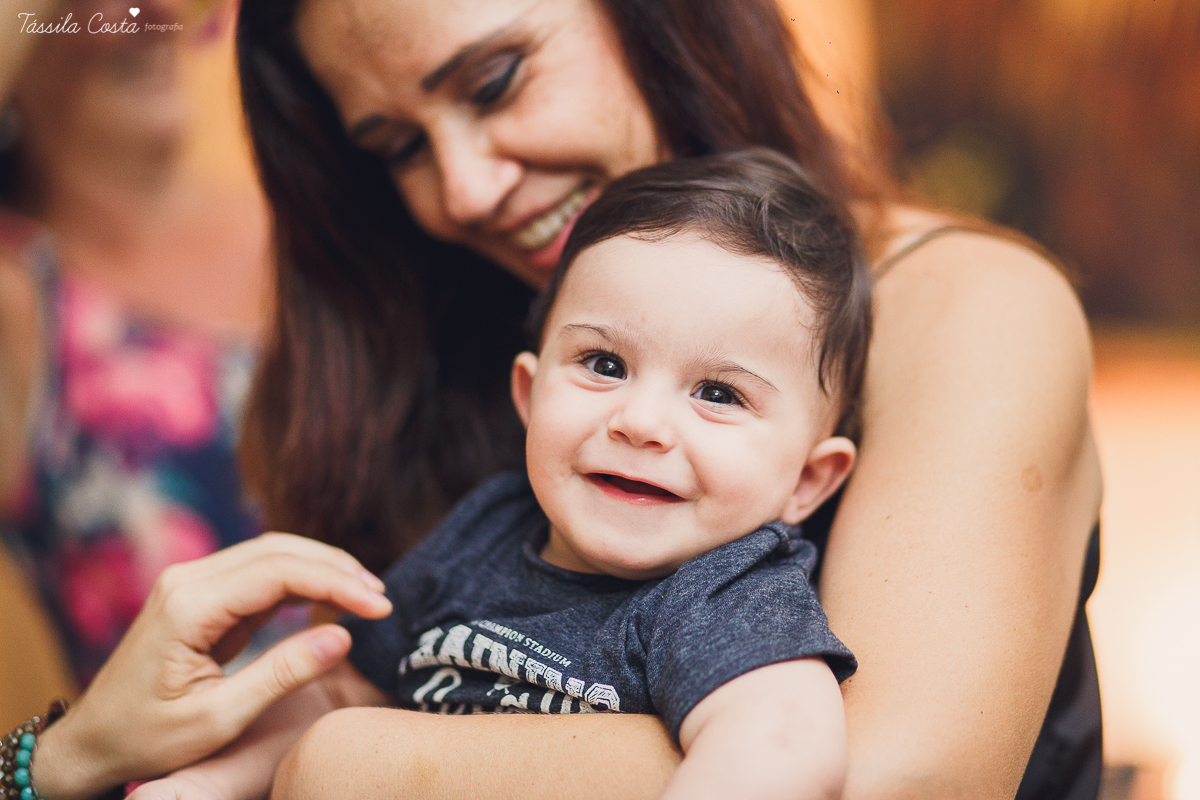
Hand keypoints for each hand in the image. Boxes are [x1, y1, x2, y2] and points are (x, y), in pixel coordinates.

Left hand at [31, 533, 392, 799]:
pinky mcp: (200, 594)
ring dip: (323, 568)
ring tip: (367, 594)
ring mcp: (191, 582)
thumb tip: (344, 636)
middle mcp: (187, 580)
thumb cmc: (147, 738)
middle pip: (280, 550)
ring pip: (272, 553)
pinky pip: (259, 572)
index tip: (380, 608)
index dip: (338, 585)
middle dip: (337, 569)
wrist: (91, 742)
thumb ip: (282, 674)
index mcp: (189, 606)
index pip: (281, 573)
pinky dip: (301, 580)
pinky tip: (331, 598)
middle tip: (382, 598)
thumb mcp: (218, 719)